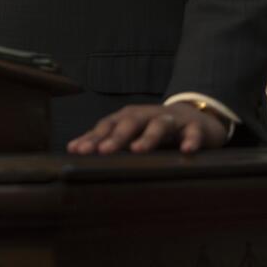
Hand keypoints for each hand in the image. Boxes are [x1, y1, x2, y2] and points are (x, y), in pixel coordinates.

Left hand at [66, 102, 229, 154]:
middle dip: (116, 137)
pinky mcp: (194, 127)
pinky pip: (192, 133)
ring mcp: (171, 120)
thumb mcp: (130, 133)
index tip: (77, 150)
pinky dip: (190, 140)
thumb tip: (72, 150)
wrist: (194, 116)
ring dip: (148, 137)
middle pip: (129, 123)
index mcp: (128, 118)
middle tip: (103, 151)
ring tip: (138, 150)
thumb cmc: (152, 129)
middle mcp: (146, 116)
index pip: (107, 126)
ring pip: (159, 126)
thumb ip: (105, 141)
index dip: (92, 138)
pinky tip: (186, 151)